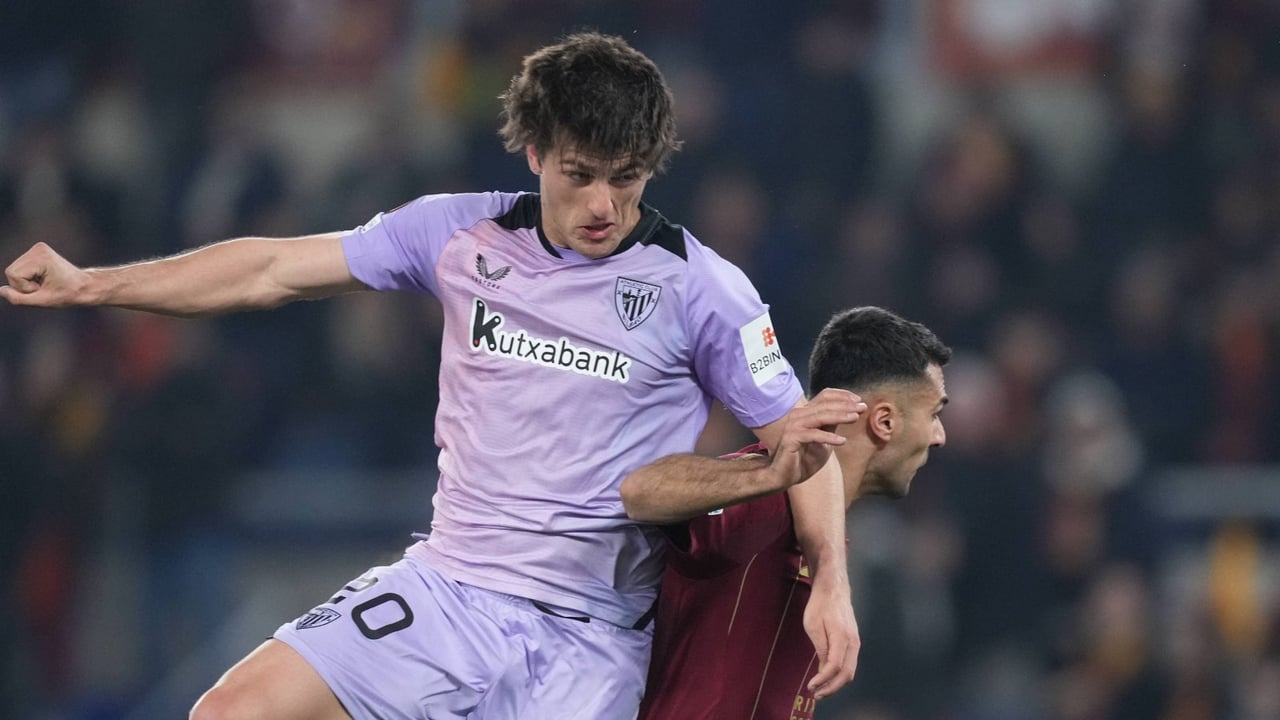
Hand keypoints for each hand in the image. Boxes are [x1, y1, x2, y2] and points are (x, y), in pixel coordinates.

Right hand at [1, 242, 87, 307]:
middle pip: (11, 272)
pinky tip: (43, 280)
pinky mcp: (37, 253)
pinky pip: (20, 270)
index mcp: (41, 257)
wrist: (85, 286)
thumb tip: (0, 290)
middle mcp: (38, 249)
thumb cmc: (68, 294)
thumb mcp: (42, 301)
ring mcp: (37, 249)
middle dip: (24, 285)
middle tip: (43, 288)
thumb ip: (19, 298)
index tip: (43, 289)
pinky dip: (28, 279)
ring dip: (26, 283)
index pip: (13, 275)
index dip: (24, 288)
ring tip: (44, 284)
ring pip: (14, 272)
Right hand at [768, 388, 864, 488]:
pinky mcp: (791, 438)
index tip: (859, 401)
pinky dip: (828, 438)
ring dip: (839, 416)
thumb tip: (850, 413)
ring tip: (855, 418)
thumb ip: (832, 427)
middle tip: (862, 407)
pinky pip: (813, 435)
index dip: (842, 396)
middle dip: (845, 405)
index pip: (824, 396)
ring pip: (820, 416)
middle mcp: (798, 415)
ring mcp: (793, 425)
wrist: (784, 477)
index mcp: (806, 413)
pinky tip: (842, 441)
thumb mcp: (824, 441)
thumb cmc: (804, 460)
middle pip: (825, 404)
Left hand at [802, 578, 859, 699]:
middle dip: (831, 688)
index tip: (811, 687)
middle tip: (816, 694)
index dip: (823, 680)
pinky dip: (840, 674)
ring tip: (821, 689)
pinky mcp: (854, 641)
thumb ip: (820, 647)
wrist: (833, 588)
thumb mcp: (813, 625)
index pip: (835, 667)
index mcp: (842, 637)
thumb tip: (823, 668)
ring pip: (850, 670)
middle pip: (847, 673)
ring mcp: (856, 641)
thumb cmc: (820, 604)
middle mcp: (853, 642)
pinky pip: (849, 663)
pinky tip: (827, 676)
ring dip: (836, 683)